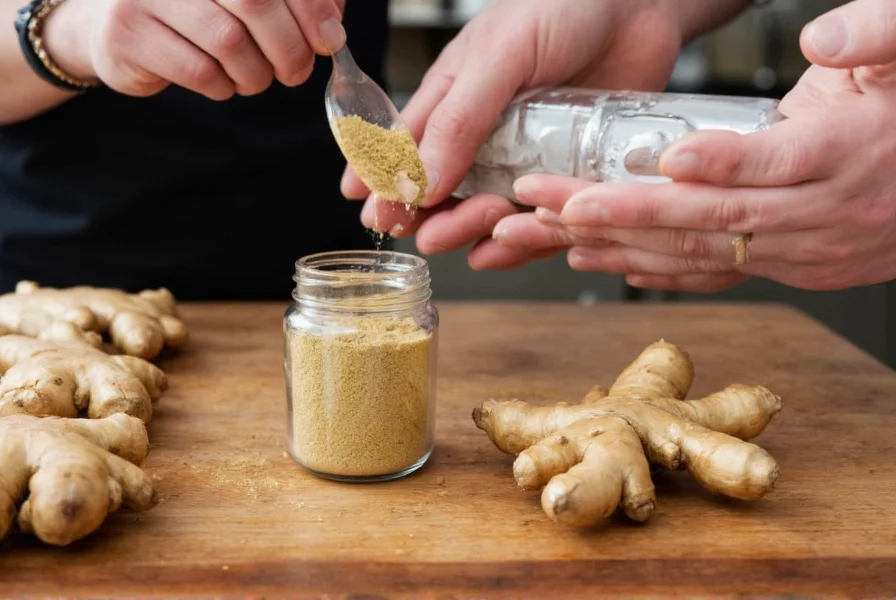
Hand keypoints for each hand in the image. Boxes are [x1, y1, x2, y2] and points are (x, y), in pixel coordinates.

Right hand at [42, 0, 346, 99]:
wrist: (112, 24)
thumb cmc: (195, 10)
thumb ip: (292, 3)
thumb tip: (332, 28)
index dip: (311, 9)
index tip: (330, 40)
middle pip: (255, 3)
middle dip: (290, 48)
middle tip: (296, 72)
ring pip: (229, 42)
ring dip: (256, 74)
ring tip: (254, 78)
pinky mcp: (126, 33)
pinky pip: (201, 72)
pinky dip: (224, 86)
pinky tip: (221, 82)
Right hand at [340, 0, 685, 268]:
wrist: (637, 6)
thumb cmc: (559, 8)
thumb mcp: (498, 56)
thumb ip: (458, 119)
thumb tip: (418, 184)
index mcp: (451, 105)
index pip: (404, 155)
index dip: (384, 188)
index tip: (373, 218)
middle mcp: (483, 140)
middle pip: (444, 200)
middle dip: (436, 221)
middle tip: (434, 229)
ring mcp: (524, 162)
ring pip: (490, 218)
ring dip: (481, 232)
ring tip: (492, 221)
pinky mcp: (566, 178)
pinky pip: (542, 222)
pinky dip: (531, 239)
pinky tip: (523, 239)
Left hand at [493, 0, 895, 291]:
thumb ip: (878, 34)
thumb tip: (821, 38)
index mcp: (846, 153)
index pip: (772, 162)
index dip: (717, 163)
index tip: (658, 158)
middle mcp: (822, 212)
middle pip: (714, 216)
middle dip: (627, 213)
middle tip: (557, 202)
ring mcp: (807, 250)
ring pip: (706, 253)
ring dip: (627, 247)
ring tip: (560, 233)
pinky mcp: (793, 267)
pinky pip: (721, 272)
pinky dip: (663, 270)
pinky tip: (613, 262)